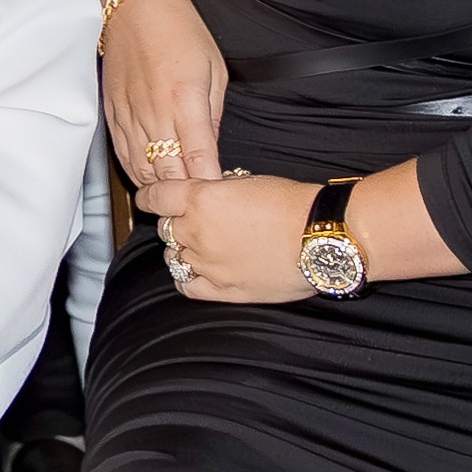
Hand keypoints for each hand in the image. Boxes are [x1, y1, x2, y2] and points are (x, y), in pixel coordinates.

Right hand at [99, 0, 232, 230]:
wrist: (135, 6)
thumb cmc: (180, 31)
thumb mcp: (215, 70)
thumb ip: (213, 116)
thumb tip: (212, 152)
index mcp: (185, 100)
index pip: (199, 160)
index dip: (209, 186)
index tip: (221, 200)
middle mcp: (154, 113)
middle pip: (169, 173)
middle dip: (186, 195)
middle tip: (201, 210)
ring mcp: (129, 115)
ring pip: (143, 171)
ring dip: (161, 189)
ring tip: (176, 203)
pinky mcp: (112, 114)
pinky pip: (123, 156)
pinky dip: (137, 174)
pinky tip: (149, 183)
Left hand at [149, 173, 321, 305]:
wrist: (321, 236)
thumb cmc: (292, 204)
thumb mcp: (247, 181)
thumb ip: (216, 190)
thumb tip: (204, 195)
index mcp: (200, 199)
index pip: (155, 197)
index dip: (151, 196)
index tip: (151, 198)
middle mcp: (197, 232)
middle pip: (165, 228)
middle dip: (175, 222)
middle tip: (193, 220)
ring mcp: (208, 264)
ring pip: (174, 256)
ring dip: (183, 249)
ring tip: (204, 244)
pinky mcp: (223, 290)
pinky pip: (187, 286)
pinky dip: (187, 277)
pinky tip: (199, 271)